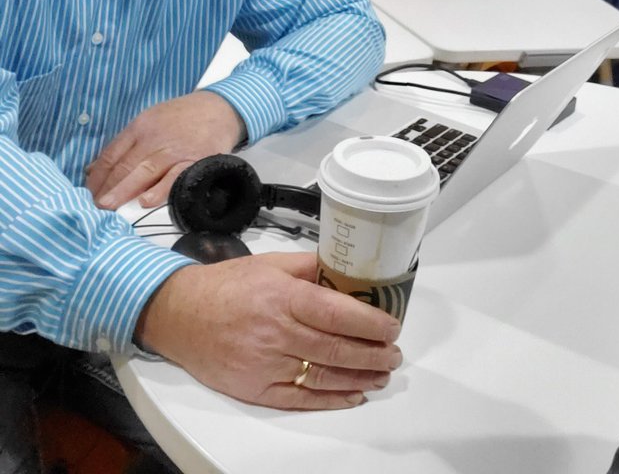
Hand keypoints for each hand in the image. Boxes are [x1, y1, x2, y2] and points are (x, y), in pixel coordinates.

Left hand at [86, 90, 244, 210]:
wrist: (221, 108)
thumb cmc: (183, 117)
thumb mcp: (150, 120)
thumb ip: (125, 145)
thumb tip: (93, 169)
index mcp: (141, 127)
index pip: (112, 155)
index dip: (97, 176)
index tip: (88, 193)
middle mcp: (155, 137)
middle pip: (125, 165)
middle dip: (107, 188)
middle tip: (93, 207)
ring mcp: (175, 149)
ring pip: (145, 172)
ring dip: (125, 191)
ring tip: (109, 207)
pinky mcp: (195, 160)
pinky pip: (175, 177)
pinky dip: (161, 190)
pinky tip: (147, 201)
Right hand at [136, 252, 401, 409]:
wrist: (180, 315)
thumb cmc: (227, 285)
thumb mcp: (271, 263)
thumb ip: (310, 266)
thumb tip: (348, 269)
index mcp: (283, 297)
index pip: (337, 313)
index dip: (370, 323)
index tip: (392, 326)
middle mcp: (277, 332)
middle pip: (335, 348)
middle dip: (372, 354)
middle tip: (394, 354)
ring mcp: (266, 364)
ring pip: (322, 376)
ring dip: (358, 378)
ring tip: (381, 375)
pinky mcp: (255, 388)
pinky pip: (299, 399)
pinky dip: (330, 400)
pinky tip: (351, 395)